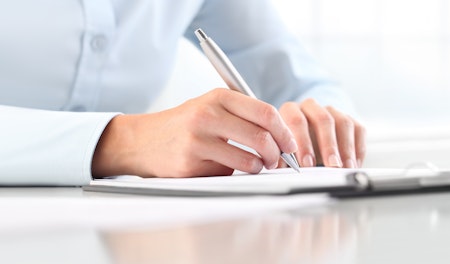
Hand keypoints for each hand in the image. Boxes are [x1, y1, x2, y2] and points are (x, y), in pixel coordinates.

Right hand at [92, 88, 297, 177]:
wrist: (143, 140)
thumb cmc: (186, 124)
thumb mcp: (212, 107)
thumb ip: (244, 115)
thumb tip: (283, 136)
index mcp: (219, 97)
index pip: (266, 113)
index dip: (285, 132)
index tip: (290, 144)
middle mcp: (208, 114)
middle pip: (262, 137)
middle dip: (277, 154)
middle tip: (277, 160)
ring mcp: (198, 139)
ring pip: (249, 160)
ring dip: (258, 167)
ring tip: (254, 165)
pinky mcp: (190, 163)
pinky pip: (228, 173)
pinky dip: (234, 174)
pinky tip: (224, 167)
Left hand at [279, 98, 365, 167]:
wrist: (309, 137)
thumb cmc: (293, 146)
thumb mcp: (285, 151)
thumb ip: (284, 159)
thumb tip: (286, 171)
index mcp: (291, 110)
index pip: (297, 121)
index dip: (303, 143)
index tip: (307, 163)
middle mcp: (312, 107)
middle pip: (324, 120)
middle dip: (328, 145)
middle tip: (331, 165)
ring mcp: (333, 111)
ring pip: (343, 123)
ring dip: (346, 148)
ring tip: (345, 167)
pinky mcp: (350, 119)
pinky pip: (358, 130)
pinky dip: (357, 149)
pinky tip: (354, 164)